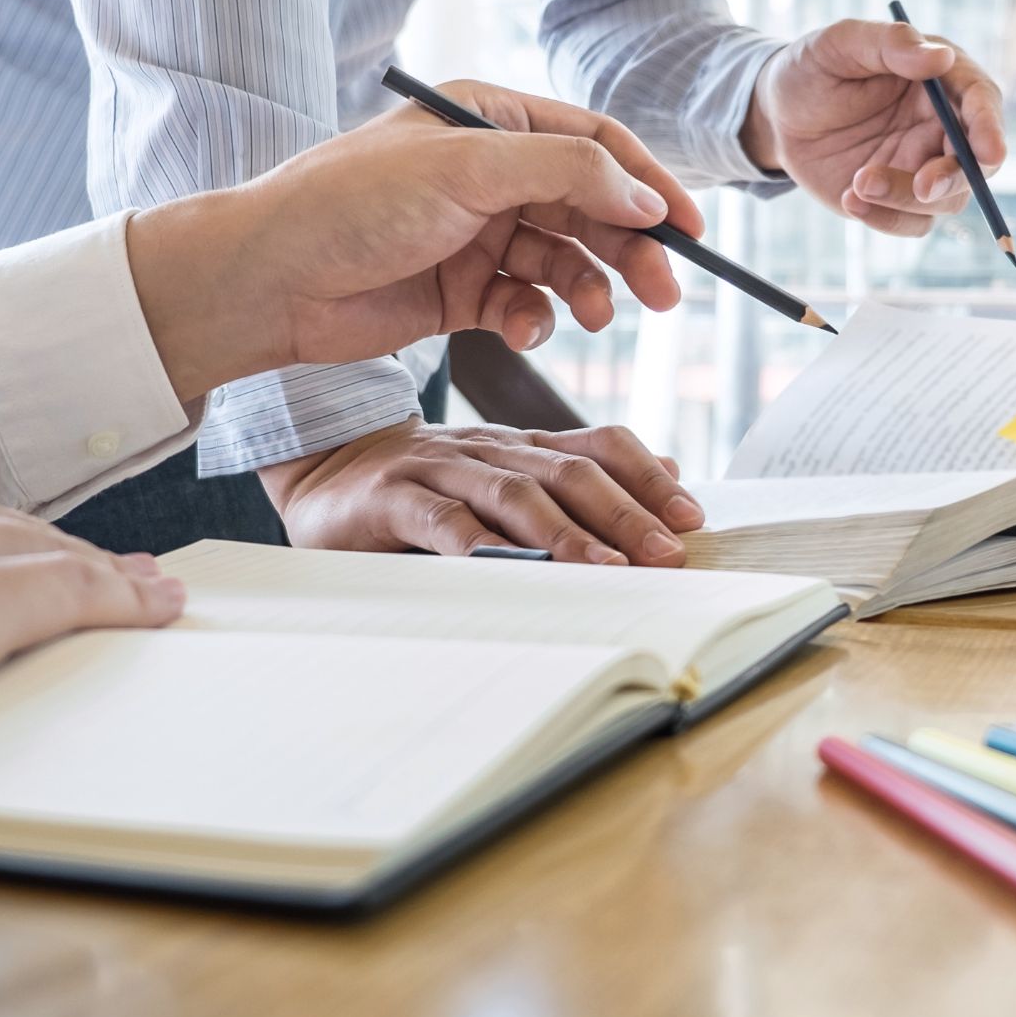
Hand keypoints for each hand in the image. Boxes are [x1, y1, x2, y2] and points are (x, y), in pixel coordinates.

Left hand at [126, 82, 702, 401]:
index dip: (648, 183)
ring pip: (564, 261)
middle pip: (590, 208)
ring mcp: (475, 234)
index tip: (691, 230)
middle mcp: (488, 173)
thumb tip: (646, 195)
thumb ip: (567, 172)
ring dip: (589, 289)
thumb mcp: (467, 169)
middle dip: (630, 249)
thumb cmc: (350, 204)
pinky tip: (524, 328)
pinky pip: (525, 303)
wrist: (268, 282)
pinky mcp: (460, 292)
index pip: (596, 143)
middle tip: (662, 293)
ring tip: (597, 317)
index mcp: (489, 120)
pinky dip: (536, 319)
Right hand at [259, 419, 702, 565]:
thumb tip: (667, 475)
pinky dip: (479, 544)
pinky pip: (442, 520)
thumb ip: (576, 477)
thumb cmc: (424, 488)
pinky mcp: (391, 499)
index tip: (692, 517)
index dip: (648, 477)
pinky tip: (509, 570)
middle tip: (668, 553)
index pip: (598, 446)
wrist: (323, 468)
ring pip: (514, 493)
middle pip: (568, 472)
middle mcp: (489, 449)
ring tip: (608, 569)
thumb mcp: (504, 478)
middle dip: (626, 513)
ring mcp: (439, 468)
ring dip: (566, 534)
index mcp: (520, 446)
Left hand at [742, 20, 1005, 235]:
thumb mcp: (840, 43)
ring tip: (858, 182)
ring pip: (944, 199)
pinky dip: (885, 219)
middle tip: (923, 186)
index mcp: (941, 80)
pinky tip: (849, 198)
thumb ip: (890, 43)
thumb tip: (940, 57)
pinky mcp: (898, 198)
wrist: (776, 116)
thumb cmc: (812, 69)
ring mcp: (922, 165)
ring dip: (906, 198)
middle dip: (955, 177)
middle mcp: (941, 125)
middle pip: (976, 161)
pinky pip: (911, 223)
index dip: (990, 127)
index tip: (987, 152)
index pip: (981, 101)